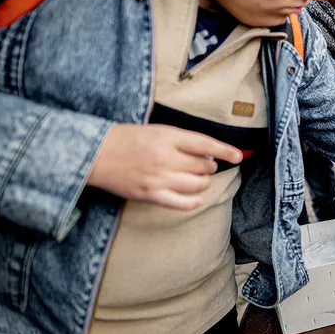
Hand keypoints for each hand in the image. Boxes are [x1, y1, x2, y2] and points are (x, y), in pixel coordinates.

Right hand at [87, 124, 241, 209]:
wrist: (95, 154)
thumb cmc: (126, 139)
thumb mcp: (156, 130)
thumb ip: (180, 140)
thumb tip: (206, 152)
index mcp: (168, 137)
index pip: (205, 144)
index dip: (225, 151)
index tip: (239, 156)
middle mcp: (166, 157)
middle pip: (204, 166)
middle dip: (208, 166)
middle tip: (204, 165)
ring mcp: (159, 178)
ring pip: (197, 184)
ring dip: (203, 182)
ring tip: (197, 178)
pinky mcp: (151, 194)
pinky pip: (181, 203)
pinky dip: (193, 202)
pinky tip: (196, 199)